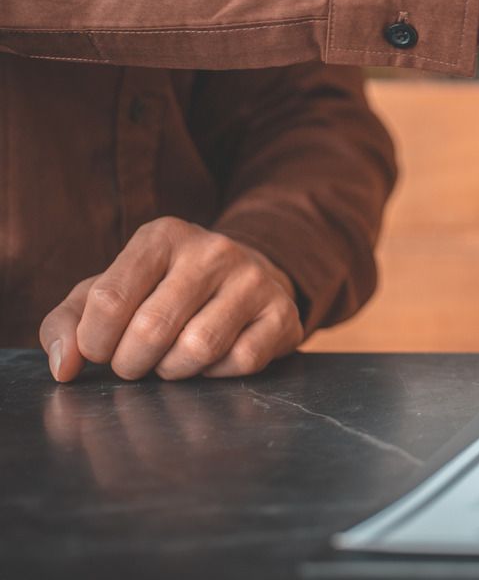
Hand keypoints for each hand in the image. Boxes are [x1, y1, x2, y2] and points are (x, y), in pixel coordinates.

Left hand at [38, 217, 303, 381]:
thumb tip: (64, 367)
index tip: (99, 350)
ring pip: (198, 348)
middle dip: (131, 363)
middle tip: (133, 364)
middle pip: (151, 328)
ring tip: (169, 361)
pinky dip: (216, 374)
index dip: (94, 341)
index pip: (110, 299)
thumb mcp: (110, 291)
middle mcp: (213, 250)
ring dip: (172, 371)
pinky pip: (240, 362)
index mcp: (162, 237)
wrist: (246, 278)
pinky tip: (211, 359)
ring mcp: (254, 280)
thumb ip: (68, 323)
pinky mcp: (282, 312)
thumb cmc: (162, 291)